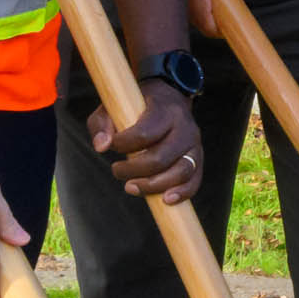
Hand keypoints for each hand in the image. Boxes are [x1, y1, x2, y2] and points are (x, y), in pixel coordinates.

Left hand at [88, 77, 202, 205]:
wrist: (168, 98)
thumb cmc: (136, 106)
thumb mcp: (115, 105)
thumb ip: (102, 124)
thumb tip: (101, 147)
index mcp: (164, 110)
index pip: (144, 134)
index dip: (124, 145)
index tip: (111, 146)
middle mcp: (184, 126)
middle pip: (161, 158)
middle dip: (134, 171)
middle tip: (117, 170)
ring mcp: (194, 144)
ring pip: (182, 172)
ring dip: (154, 186)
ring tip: (132, 187)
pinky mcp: (197, 158)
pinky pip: (194, 181)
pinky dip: (182, 193)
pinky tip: (165, 200)